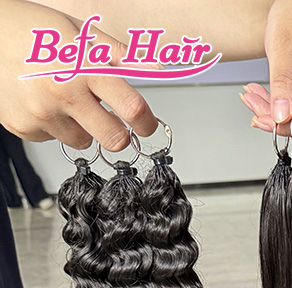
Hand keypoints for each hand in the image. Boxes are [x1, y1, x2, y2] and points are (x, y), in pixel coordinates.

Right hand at [0, 0, 157, 149]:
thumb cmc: (31, 30)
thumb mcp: (79, 32)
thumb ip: (119, 54)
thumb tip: (156, 69)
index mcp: (83, 67)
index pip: (132, 109)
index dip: (146, 123)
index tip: (147, 125)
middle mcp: (62, 93)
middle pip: (113, 139)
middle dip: (120, 134)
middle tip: (115, 123)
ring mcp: (41, 114)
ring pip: (83, 142)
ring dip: (83, 127)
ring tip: (66, 100)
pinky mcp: (23, 127)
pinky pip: (54, 139)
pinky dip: (54, 126)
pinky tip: (43, 103)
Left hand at [239, 0, 291, 137]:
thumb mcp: (282, 45)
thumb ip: (282, 83)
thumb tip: (282, 116)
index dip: (288, 125)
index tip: (263, 120)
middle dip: (280, 119)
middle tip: (253, 102)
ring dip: (281, 116)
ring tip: (259, 97)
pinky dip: (289, 112)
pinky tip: (273, 99)